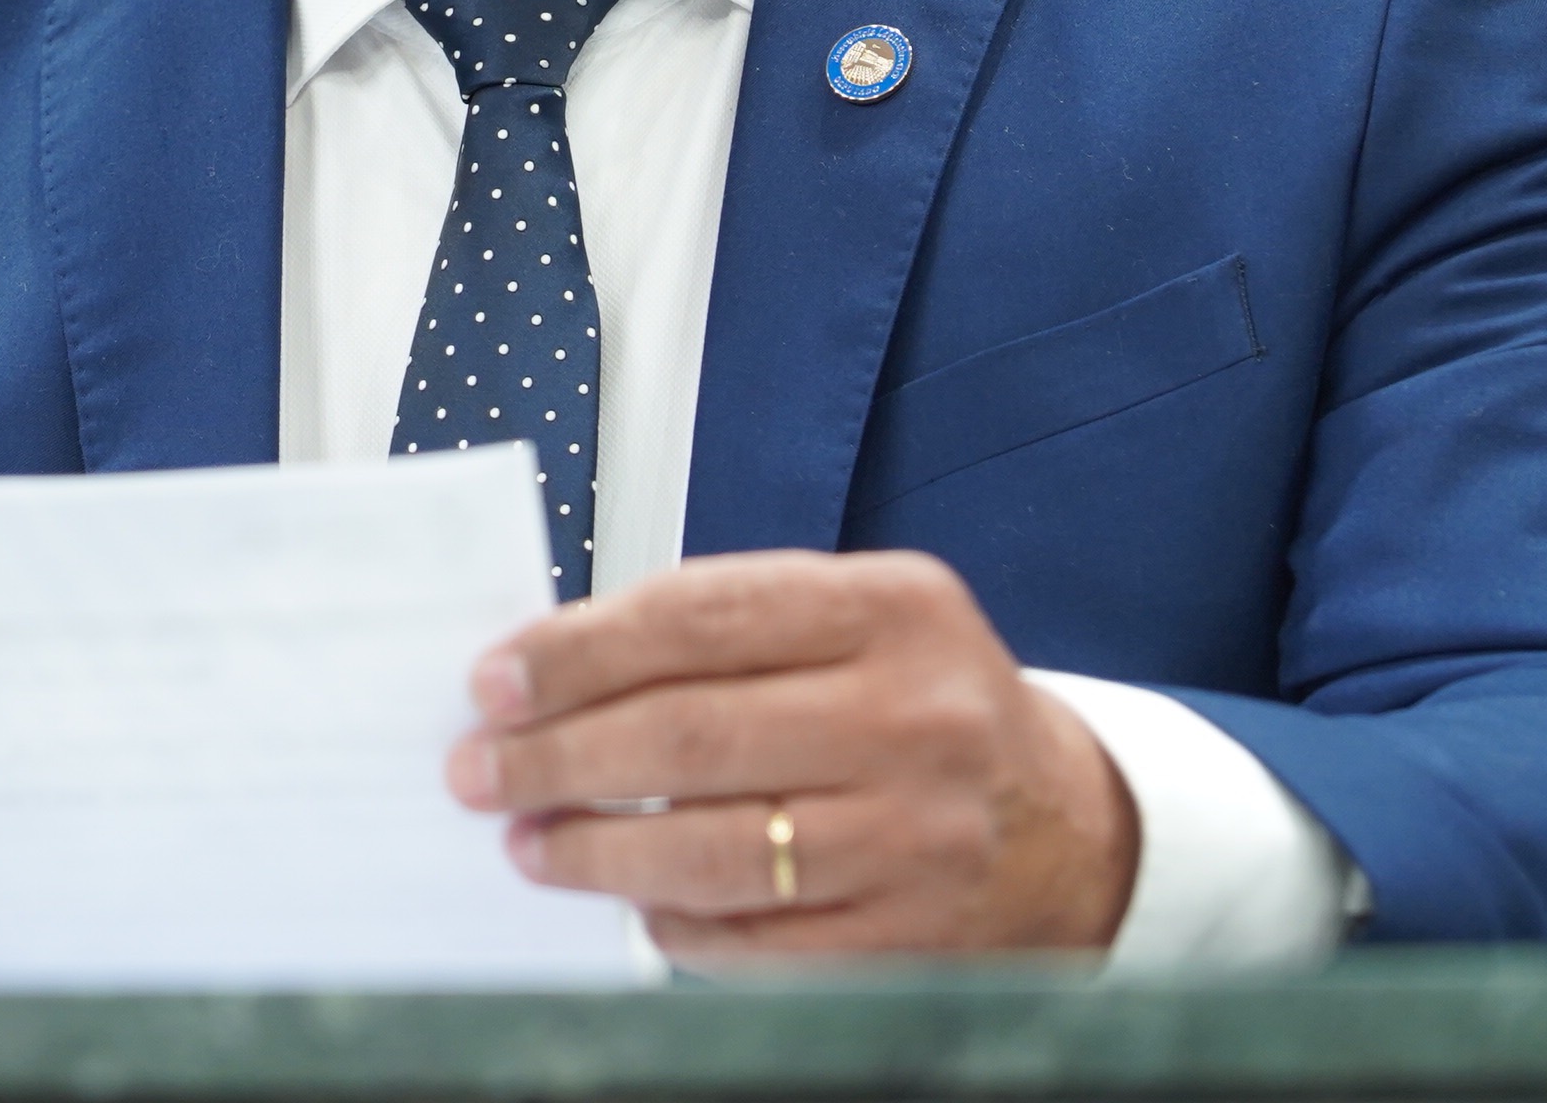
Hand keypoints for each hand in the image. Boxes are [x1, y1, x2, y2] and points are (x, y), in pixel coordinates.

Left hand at [445, 548, 1136, 963]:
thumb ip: (727, 628)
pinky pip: (749, 938)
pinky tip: (627, 898)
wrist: (1065, 828)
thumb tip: (552, 671)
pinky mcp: (906, 938)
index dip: (576, 652)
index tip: (495, 680)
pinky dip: (669, 920)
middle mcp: (917, 717)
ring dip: (593, 850)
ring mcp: (917, 836)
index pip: (699, 618)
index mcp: (896, 608)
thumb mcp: (857, 621)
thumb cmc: (923, 707)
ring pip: (710, 850)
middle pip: (690, 736)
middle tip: (481, 770)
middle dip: (557, 756)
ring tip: (529, 841)